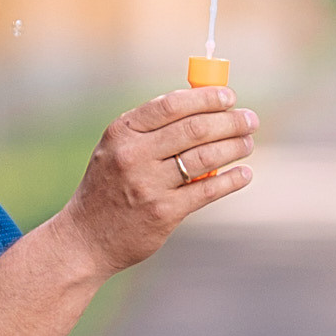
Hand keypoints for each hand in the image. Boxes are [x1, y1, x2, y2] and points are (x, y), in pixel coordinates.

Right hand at [51, 87, 257, 278]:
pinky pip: (207, 190)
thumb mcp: (115, 149)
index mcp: (122, 132)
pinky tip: (244, 174)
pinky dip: (231, 180)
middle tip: (250, 120)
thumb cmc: (109, 187)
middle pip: (195, 129)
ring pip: (205, 157)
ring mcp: (148, 185)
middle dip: (230, 121)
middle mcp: (133, 155)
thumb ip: (150, 128)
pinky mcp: (163, 212)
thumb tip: (202, 104)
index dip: (206, 98)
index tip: (229, 97)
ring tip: (247, 143)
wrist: (86, 238)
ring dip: (234, 147)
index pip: (171, 105)